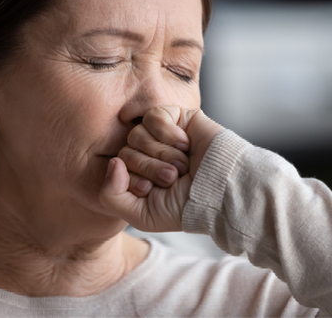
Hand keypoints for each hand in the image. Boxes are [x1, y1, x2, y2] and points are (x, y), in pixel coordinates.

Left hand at [99, 106, 221, 231]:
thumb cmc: (186, 207)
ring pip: (137, 134)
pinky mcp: (177, 117)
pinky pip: (153, 116)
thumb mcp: (141, 215)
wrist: (221, 191)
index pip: (117, 167)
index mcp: (139, 174)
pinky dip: (168, 134)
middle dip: (151, 168)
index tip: (155, 190)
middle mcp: (148, 153)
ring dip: (163, 154)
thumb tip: (113, 162)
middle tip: (174, 177)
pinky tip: (185, 145)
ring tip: (183, 165)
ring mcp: (161, 134)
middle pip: (126, 150)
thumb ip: (110, 195)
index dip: (135, 180)